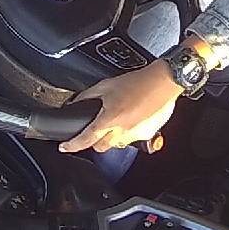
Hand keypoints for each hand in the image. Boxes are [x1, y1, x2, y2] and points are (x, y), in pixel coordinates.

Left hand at [60, 60, 182, 153]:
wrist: (164, 82)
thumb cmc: (139, 82)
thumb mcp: (107, 85)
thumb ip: (89, 95)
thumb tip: (76, 102)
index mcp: (109, 119)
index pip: (85, 138)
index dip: (72, 145)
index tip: (64, 147)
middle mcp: (122, 131)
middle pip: (100, 147)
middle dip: (95, 140)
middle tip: (97, 128)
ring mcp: (135, 135)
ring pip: (117, 144)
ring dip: (113, 137)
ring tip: (118, 120)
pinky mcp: (147, 135)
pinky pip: (132, 139)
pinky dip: (128, 132)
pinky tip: (132, 119)